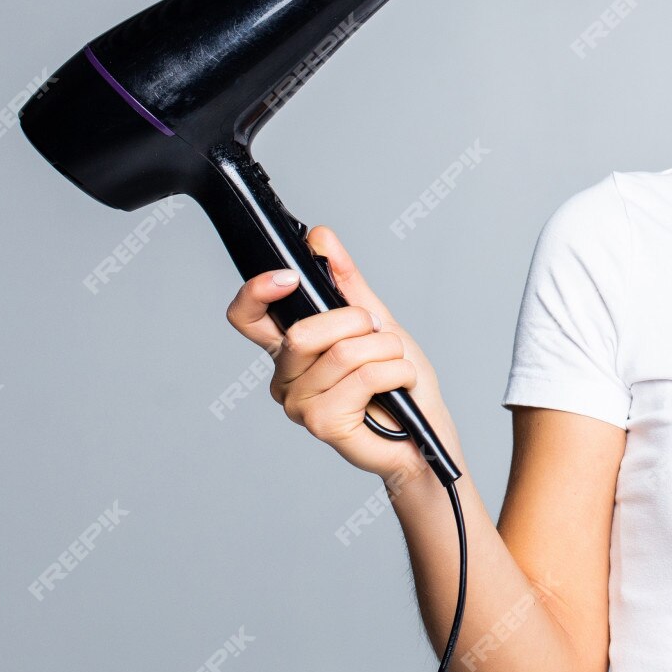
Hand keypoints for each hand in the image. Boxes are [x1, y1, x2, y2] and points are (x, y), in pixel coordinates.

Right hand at [224, 225, 460, 490]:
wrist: (426, 434)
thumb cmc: (399, 383)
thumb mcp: (376, 322)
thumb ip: (346, 282)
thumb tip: (319, 237)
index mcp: (289, 350)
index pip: (246, 317)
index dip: (256, 291)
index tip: (289, 276)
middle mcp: (285, 379)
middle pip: (304, 332)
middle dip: (357, 323)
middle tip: (379, 335)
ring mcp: (299, 406)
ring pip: (342, 353)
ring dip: (386, 351)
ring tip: (396, 365)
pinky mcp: (323, 425)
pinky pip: (364, 377)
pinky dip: (397, 372)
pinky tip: (401, 385)